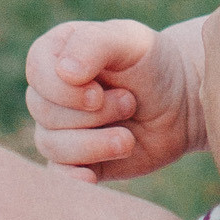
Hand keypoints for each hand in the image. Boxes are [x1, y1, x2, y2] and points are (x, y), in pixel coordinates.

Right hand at [25, 17, 200, 180]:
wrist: (182, 103)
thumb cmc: (154, 64)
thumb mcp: (131, 40)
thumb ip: (95, 44)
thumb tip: (65, 72)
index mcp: (56, 54)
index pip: (37, 72)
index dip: (65, 90)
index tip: (98, 93)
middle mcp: (51, 93)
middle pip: (45, 112)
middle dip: (93, 114)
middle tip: (129, 103)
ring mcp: (60, 129)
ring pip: (52, 145)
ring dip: (95, 144)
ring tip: (128, 137)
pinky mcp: (75, 161)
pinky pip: (58, 176)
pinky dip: (70, 179)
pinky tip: (90, 178)